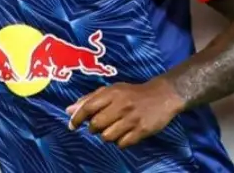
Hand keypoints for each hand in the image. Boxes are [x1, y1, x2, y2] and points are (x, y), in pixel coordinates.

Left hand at [66, 79, 185, 148]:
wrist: (164, 95)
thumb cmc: (133, 93)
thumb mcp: (112, 90)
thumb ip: (90, 99)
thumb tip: (68, 110)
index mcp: (113, 93)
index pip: (88, 107)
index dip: (77, 118)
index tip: (72, 126)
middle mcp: (122, 106)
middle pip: (96, 125)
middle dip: (93, 129)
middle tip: (98, 126)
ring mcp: (132, 119)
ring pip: (107, 137)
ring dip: (106, 136)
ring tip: (113, 129)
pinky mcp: (142, 131)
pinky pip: (122, 144)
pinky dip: (119, 142)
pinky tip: (124, 134)